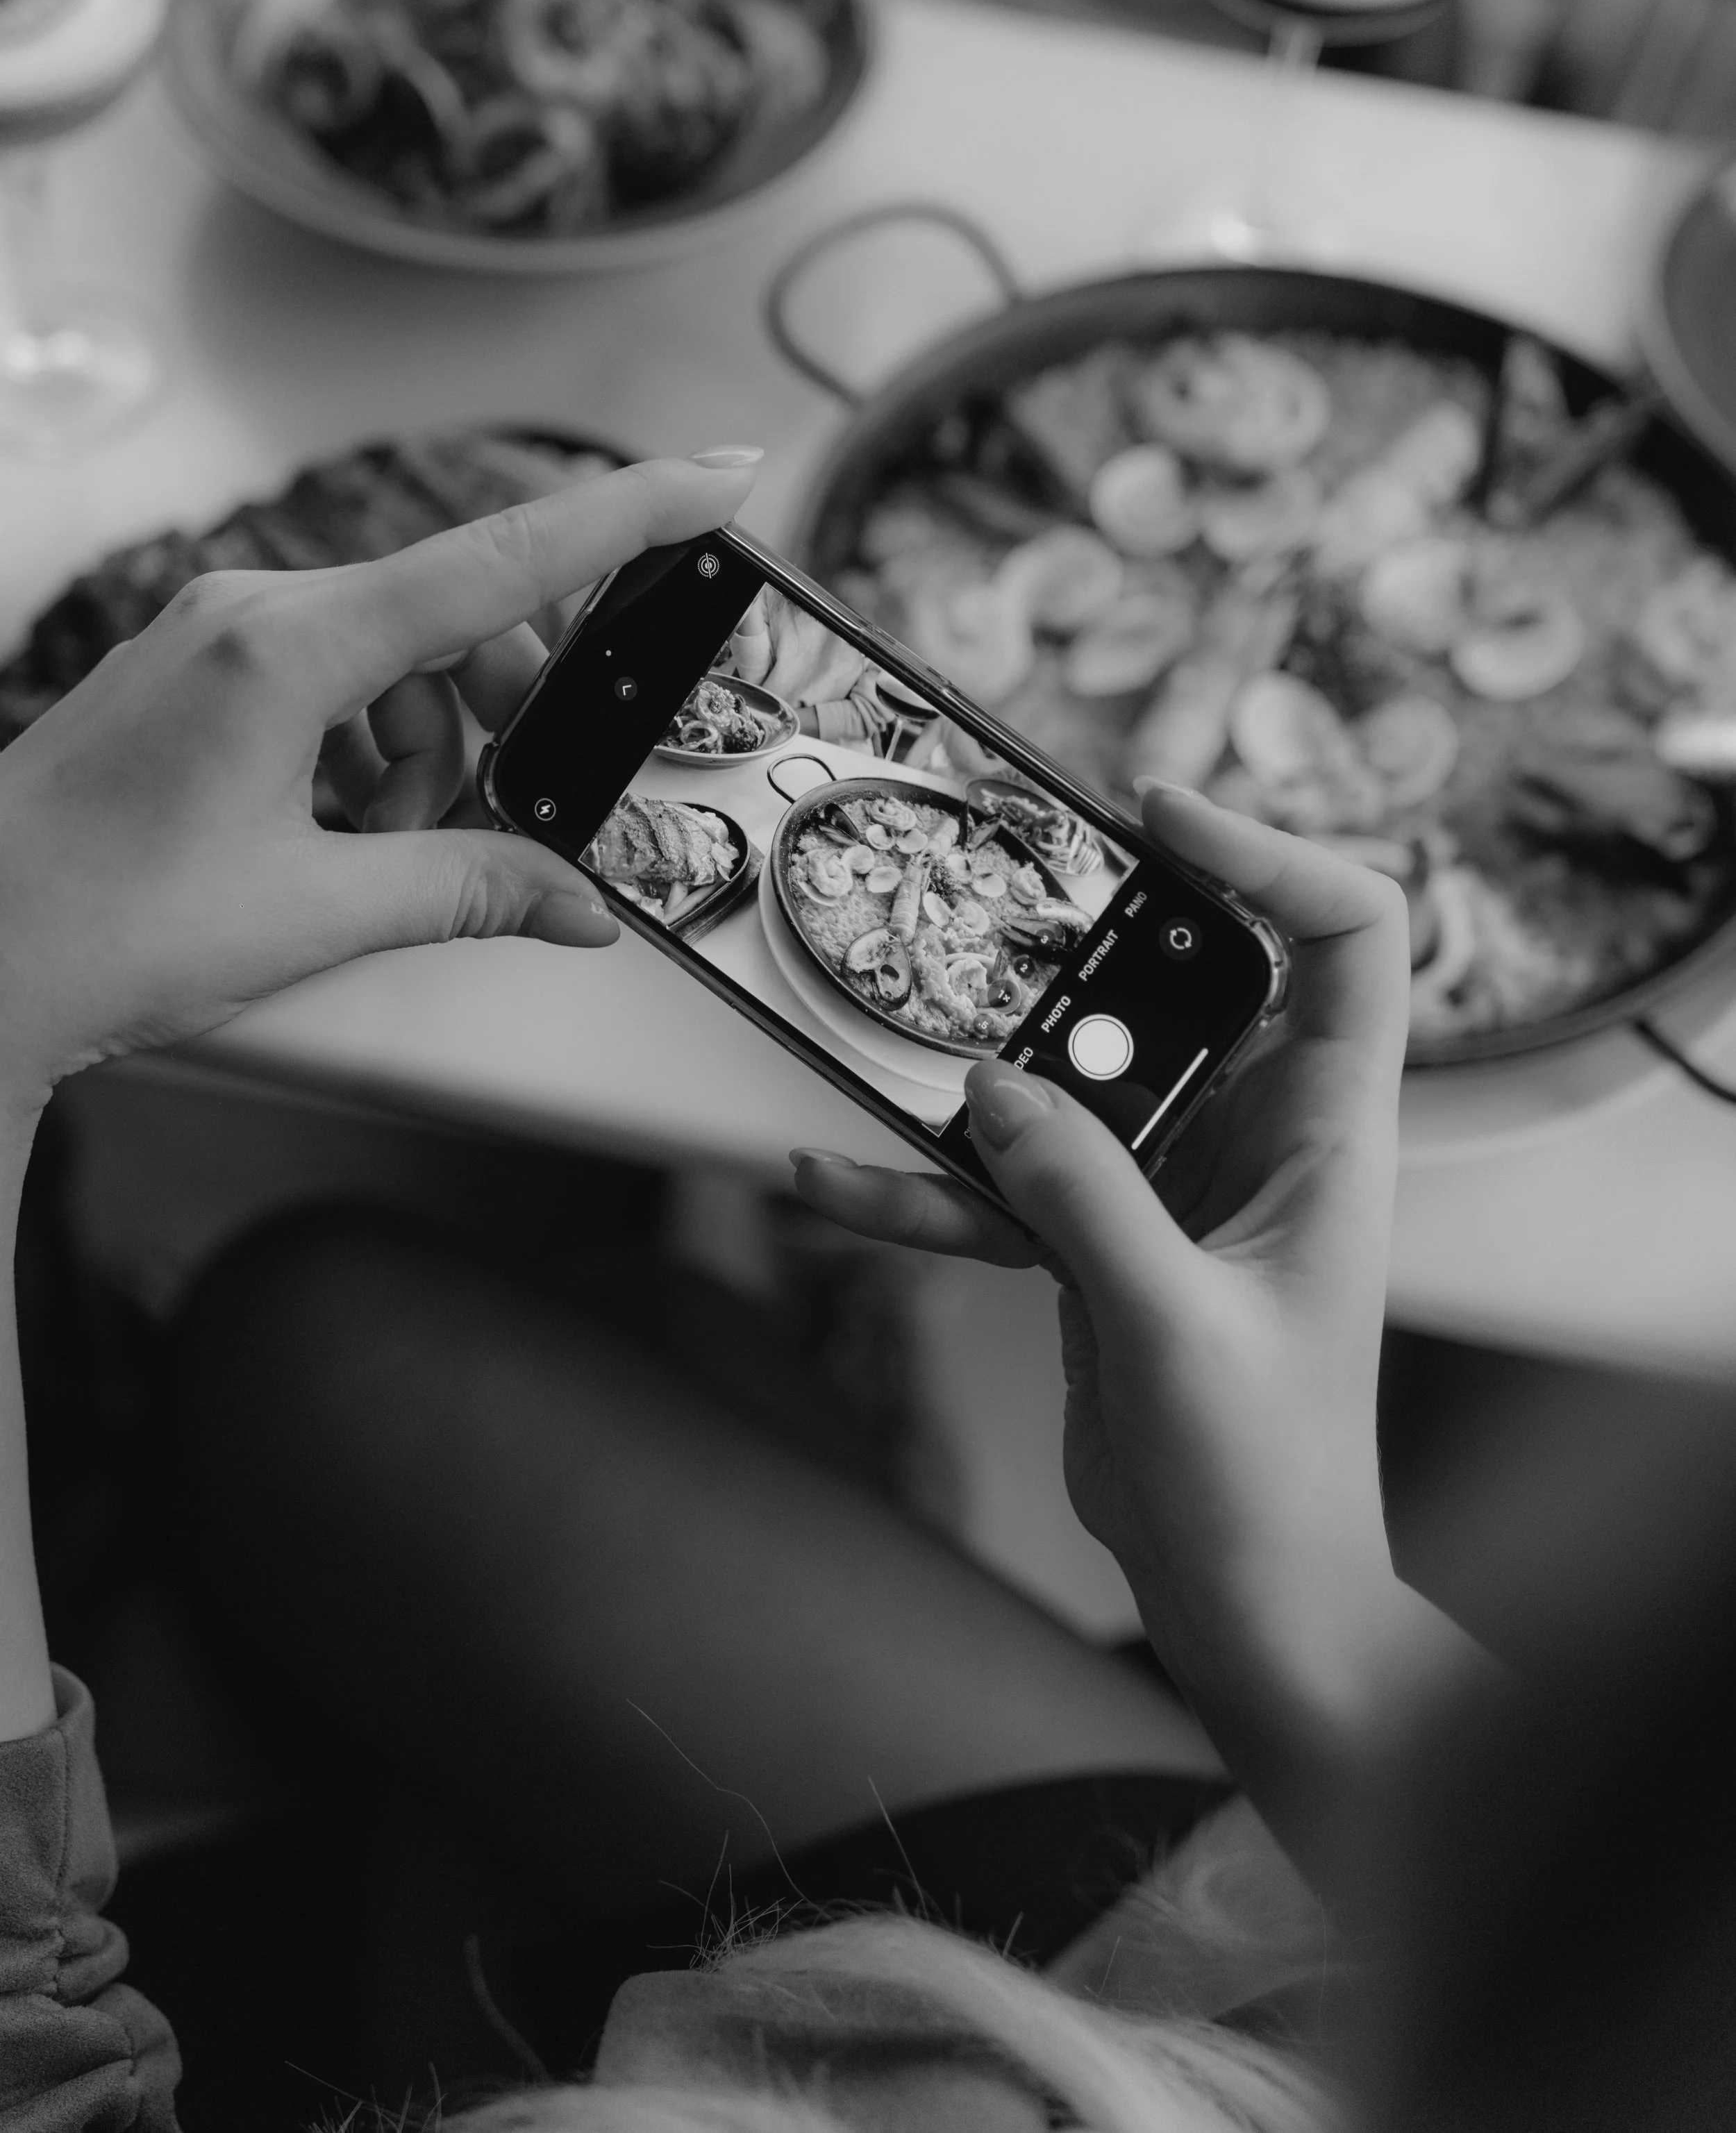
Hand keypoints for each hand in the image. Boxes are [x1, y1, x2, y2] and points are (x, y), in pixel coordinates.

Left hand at [0, 451, 758, 1124]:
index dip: (626, 514)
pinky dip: (363, 756)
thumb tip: (575, 902)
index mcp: (285, 647)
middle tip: (508, 813)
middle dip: (503, 710)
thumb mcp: (312, 914)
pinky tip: (334, 839)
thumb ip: (464, 890)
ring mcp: (213, 641)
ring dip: (424, 753)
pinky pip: (327, 686)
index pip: (500, 559)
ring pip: (391, 661)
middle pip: (452, 617)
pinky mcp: (194, 677)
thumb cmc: (90, 924)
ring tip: (380, 853)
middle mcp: (249, 616)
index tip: (718, 473)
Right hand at [794, 787, 1455, 1850]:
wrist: (1246, 1604)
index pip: (1348, 939)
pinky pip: (1005, 1183)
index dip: (1273, 856)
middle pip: (1182, 981)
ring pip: (1073, 1078)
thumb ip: (1083, 1196)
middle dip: (1087, 940)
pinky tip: (833, 1181)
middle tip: (994, 896)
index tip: (1162, 817)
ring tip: (879, 1039)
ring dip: (980, 1066)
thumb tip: (994, 1089)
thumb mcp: (1173, 1326)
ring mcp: (1170, 1185)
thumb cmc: (1265, 1482)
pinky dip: (927, 1186)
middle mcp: (1255, 1136)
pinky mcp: (1101, 1242)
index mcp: (1324, 1132)